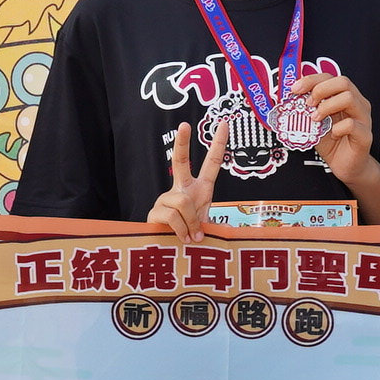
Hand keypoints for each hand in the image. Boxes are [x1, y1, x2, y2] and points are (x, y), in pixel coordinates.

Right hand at [144, 120, 224, 242]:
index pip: (211, 163)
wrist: (171, 254)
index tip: (225, 124)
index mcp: (200, 189)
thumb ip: (214, 227)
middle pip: (180, 160)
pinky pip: (172, 216)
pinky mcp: (155, 212)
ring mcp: (166, 199)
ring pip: (183, 202)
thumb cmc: (192, 237)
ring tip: (191, 237)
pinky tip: (181, 238)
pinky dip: (181, 230)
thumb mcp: (209, 229)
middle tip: (184, 125)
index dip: (218, 144)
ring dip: (191, 223)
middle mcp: (182, 189)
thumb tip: (217, 233)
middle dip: (182, 142)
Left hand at [290, 69, 376, 189]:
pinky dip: (337, 129)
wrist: (345, 166)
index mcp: (345, 96)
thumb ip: (306, 109)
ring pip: (349, 98)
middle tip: (307, 104)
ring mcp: (363, 118)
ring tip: (315, 120)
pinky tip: (332, 136)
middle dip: (320, 90)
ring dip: (327, 107)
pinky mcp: (365, 135)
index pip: (330, 77)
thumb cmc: (330, 141)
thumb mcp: (314, 122)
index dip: (311, 80)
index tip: (294, 89)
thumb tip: (286, 98)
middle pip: (343, 82)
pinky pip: (351, 125)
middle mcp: (358, 103)